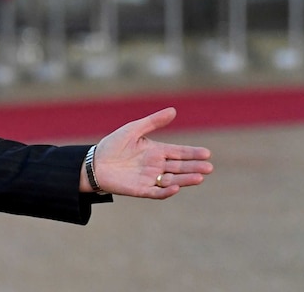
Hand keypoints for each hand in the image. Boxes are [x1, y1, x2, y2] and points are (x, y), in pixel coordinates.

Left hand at [90, 107, 211, 198]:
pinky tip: (176, 187)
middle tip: (209, 167)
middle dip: (194, 167)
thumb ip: (153, 122)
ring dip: (186, 179)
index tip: (207, 153)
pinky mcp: (141, 190)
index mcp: (156, 151)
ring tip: (199, 177)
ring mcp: (150, 179)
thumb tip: (173, 110)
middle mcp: (156, 166)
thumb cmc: (113, 145)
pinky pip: (156, 192)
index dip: (192, 153)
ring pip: (172, 180)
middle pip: (179, 167)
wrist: (94, 162)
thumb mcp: (133, 129)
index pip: (179, 153)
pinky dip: (166, 191)